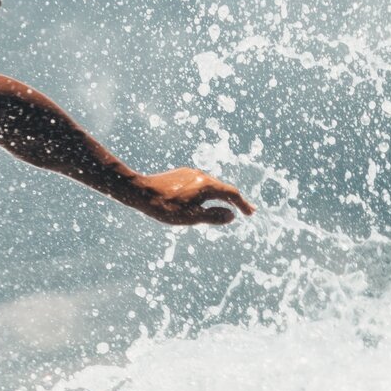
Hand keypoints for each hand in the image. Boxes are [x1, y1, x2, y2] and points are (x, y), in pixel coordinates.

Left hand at [134, 167, 255, 225]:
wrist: (140, 191)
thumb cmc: (165, 207)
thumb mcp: (191, 217)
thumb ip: (213, 217)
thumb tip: (232, 215)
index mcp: (206, 185)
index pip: (231, 194)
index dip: (243, 204)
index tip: (251, 213)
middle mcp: (201, 175)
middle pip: (222, 188)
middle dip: (235, 200)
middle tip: (246, 210)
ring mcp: (190, 173)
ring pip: (211, 185)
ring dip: (221, 196)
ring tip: (227, 207)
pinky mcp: (181, 174)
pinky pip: (200, 183)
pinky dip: (208, 193)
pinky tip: (203, 200)